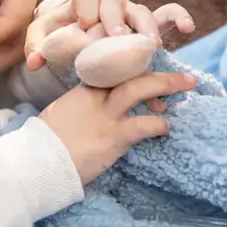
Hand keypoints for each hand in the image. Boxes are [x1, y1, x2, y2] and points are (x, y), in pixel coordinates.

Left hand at [24, 0, 194, 71]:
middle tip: (116, 38)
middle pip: (116, 2)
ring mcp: (130, 12)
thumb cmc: (59, 34)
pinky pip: (166, 14)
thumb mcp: (44, 38)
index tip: (84, 26)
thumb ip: (36, 47)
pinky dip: (177, 16)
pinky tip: (188, 26)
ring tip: (150, 46)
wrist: (75, 34)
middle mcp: (109, 2)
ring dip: (146, 27)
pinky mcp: (146, 24)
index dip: (86, 8)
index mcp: (83, 0)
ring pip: (142, 11)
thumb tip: (34, 63)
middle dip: (116, 19)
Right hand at [40, 72, 195, 183]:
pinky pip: (142, 126)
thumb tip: (92, 107)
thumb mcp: (61, 112)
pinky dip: (158, 125)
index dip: (135, 66)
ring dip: (166, 86)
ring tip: (188, 85)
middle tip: (184, 74)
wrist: (38, 161)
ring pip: (138, 90)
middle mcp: (95, 97)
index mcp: (82, 89)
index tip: (152, 65)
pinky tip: (166, 128)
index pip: (112, 69)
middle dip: (159, 72)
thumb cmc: (46, 141)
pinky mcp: (112, 137)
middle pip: (129, 73)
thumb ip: (80, 104)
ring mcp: (104, 115)